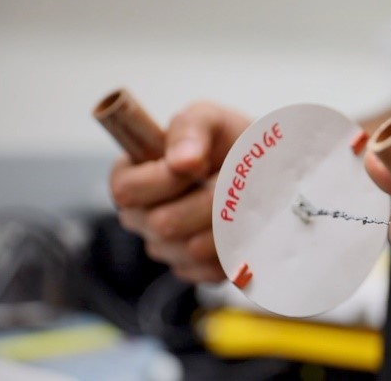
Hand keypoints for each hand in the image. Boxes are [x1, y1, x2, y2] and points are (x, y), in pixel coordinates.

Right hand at [110, 101, 249, 282]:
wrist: (264, 171)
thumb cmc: (227, 141)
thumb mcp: (210, 120)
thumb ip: (189, 129)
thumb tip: (181, 161)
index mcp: (131, 176)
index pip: (125, 191)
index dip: (160, 181)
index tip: (196, 167)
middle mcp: (141, 216)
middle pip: (161, 225)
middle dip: (206, 201)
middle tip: (232, 183)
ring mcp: (166, 248)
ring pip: (191, 250)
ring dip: (226, 223)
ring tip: (243, 201)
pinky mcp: (193, 270)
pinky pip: (210, 270)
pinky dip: (234, 247)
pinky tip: (243, 226)